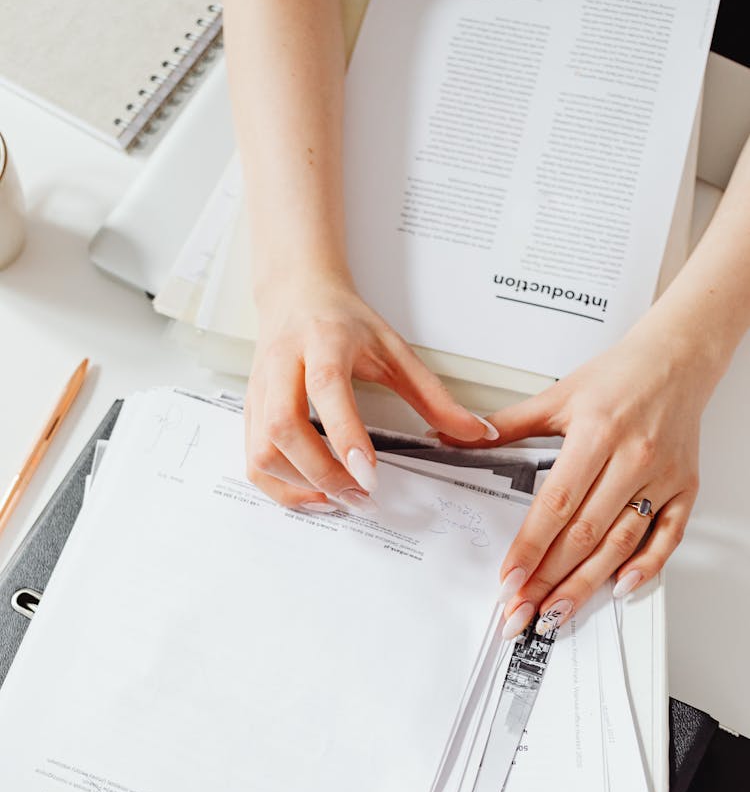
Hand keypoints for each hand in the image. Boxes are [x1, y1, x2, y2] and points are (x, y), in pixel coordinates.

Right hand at [246, 270, 494, 509]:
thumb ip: (435, 396)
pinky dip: (281, 488)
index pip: (326, 388)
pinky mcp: (249, 411)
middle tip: (361, 496)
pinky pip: (253, 460)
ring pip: (262, 450)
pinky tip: (314, 494)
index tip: (370, 475)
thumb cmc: (344, 321)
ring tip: (341, 498)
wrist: (295, 294)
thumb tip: (477, 432)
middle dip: (322, 472)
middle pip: (283, 427)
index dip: (345, 434)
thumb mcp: (395, 350)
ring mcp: (259, 390)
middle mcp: (282, 365)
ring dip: (300, 484)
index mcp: (323, 341)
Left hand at [450, 320, 718, 636]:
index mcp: (596, 433)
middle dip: (549, 578)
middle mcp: (632, 458)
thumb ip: (505, 424)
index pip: (557, 502)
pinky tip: (619, 588)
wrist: (677, 358)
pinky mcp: (685, 488)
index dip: (531, 545)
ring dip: (587, 584)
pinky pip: (668, 537)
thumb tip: (458, 436)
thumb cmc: (619, 376)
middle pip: (585, 533)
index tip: (510, 577)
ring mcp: (662, 477)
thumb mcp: (557, 395)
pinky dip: (646, 567)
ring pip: (621, 543)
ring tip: (556, 612)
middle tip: (521, 610)